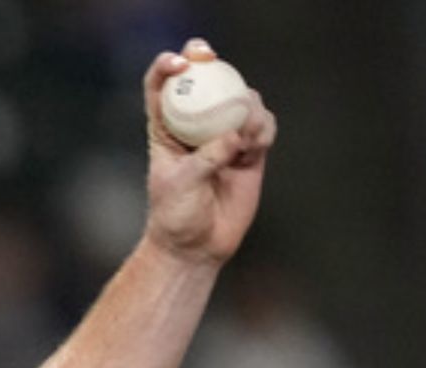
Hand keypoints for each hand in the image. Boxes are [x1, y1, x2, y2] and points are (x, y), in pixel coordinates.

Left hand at [141, 39, 277, 266]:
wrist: (196, 246)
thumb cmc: (176, 216)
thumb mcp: (182, 184)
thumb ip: (207, 157)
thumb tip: (236, 136)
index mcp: (166, 130)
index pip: (162, 88)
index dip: (168, 68)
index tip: (181, 62)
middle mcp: (196, 128)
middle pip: (206, 84)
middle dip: (215, 66)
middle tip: (220, 64)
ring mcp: (224, 138)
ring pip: (242, 103)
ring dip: (248, 105)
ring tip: (246, 131)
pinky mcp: (249, 153)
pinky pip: (263, 128)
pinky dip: (264, 128)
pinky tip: (258, 140)